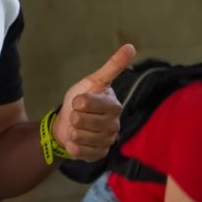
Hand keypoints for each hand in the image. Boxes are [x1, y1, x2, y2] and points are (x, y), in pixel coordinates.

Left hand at [53, 45, 136, 160]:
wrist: (69, 123)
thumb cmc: (82, 100)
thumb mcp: (93, 80)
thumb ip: (113, 66)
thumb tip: (131, 46)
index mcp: (114, 105)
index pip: (85, 102)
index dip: (77, 101)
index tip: (79, 101)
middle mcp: (114, 124)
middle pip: (80, 120)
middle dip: (73, 117)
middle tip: (78, 115)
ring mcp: (107, 141)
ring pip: (78, 136)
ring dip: (72, 131)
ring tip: (78, 127)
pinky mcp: (99, 154)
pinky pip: (80, 151)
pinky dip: (73, 146)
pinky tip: (76, 140)